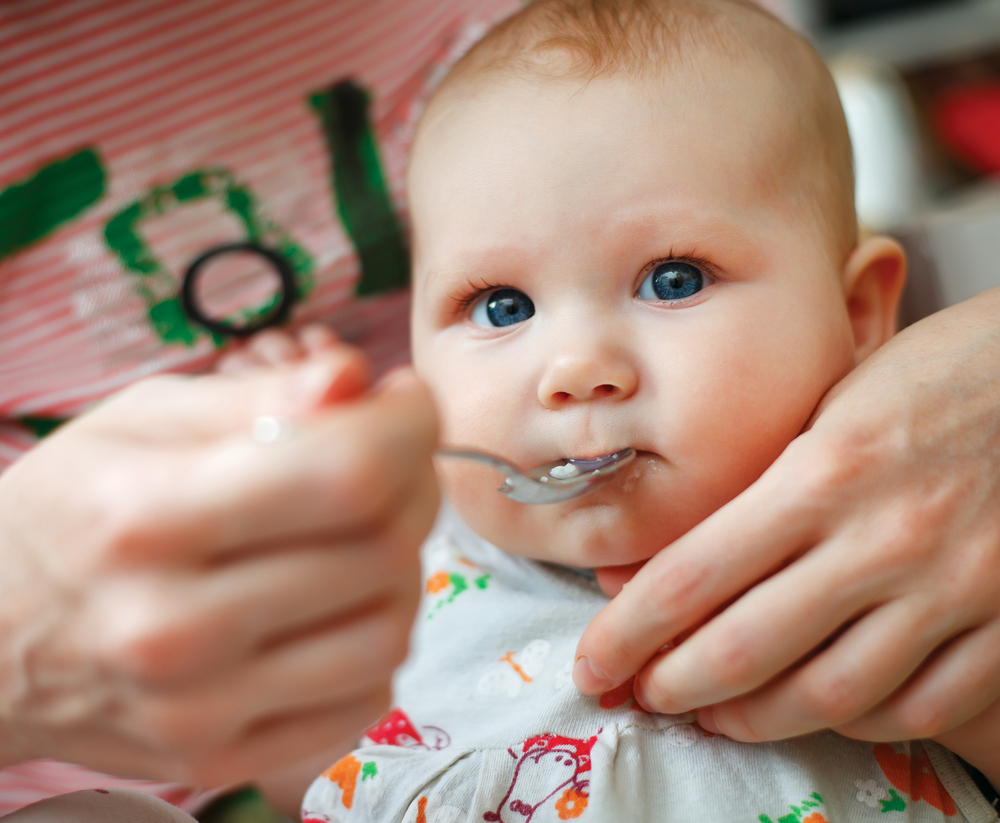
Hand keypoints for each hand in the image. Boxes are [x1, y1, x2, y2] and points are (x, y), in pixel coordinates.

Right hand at [0, 339, 438, 787]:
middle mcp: (175, 628)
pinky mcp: (223, 758)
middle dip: (415, 482)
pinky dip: (377, 637)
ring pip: (389, 631)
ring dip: (404, 565)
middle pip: (382, 550)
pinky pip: (365, 697)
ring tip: (367, 529)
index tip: (406, 399)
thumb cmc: (72, 508)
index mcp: (149, 519)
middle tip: (392, 455)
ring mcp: (202, 709)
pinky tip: (342, 600)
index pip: (347, 474)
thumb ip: (257, 397)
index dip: (408, 425)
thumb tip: (357, 378)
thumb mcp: (141, 421)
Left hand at [574, 287, 999, 749]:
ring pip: (831, 694)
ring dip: (754, 717)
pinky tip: (818, 707)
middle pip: (748, 647)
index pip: (694, 575)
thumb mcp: (826, 407)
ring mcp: (951, 585)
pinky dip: (857, 721)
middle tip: (642, 693)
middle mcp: (882, 537)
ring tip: (715, 713)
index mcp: (824, 471)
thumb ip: (751, 487)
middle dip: (674, 683)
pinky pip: (921, 703)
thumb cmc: (932, 375)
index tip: (595, 661)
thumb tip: (658, 560)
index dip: (628, 632)